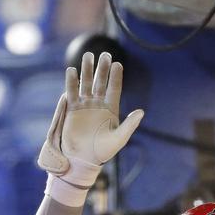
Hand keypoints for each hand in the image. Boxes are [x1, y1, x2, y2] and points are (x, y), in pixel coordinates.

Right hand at [39, 52, 143, 203]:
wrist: (83, 160)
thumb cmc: (103, 151)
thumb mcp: (119, 139)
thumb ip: (130, 125)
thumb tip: (142, 112)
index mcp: (111, 109)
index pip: (114, 89)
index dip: (116, 77)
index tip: (118, 64)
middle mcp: (98, 104)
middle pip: (101, 82)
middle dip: (102, 69)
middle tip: (104, 54)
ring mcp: (85, 105)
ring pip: (87, 83)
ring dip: (87, 70)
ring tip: (88, 56)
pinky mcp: (72, 109)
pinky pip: (72, 92)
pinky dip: (72, 82)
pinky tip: (72, 71)